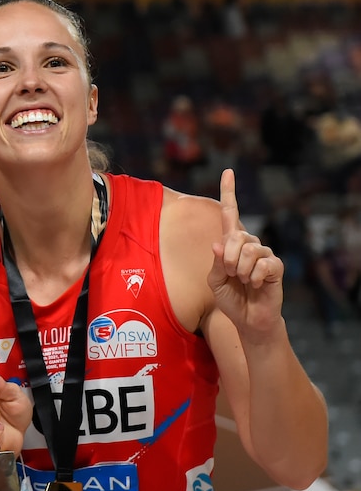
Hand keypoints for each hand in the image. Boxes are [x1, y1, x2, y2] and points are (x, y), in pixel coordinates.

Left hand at [207, 169, 284, 338]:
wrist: (248, 319)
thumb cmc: (230, 297)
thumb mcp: (214, 280)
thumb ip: (215, 262)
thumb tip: (218, 244)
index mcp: (232, 243)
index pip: (230, 214)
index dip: (229, 193)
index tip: (228, 172)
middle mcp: (249, 243)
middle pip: (234, 236)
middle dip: (226, 258)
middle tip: (229, 274)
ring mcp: (264, 253)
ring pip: (248, 250)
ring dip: (239, 270)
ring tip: (242, 281)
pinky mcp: (275, 266)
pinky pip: (261, 264)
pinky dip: (252, 278)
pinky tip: (254, 285)